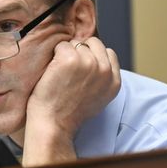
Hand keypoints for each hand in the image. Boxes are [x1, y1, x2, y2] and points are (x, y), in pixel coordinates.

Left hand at [22, 37, 120, 165]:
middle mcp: (104, 70)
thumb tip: (96, 59)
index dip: (92, 56)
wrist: (53, 124)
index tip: (80, 69)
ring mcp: (88, 63)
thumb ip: (102, 78)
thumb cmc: (69, 113)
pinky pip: (61, 45)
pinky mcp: (69, 59)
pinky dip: (53, 54)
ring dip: (65, 53)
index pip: (108, 52)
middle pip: (92, 43)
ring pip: (76, 43)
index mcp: (114, 80)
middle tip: (67, 71)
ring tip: (60, 74)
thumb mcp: (98, 97)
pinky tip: (52, 71)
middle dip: (80, 51)